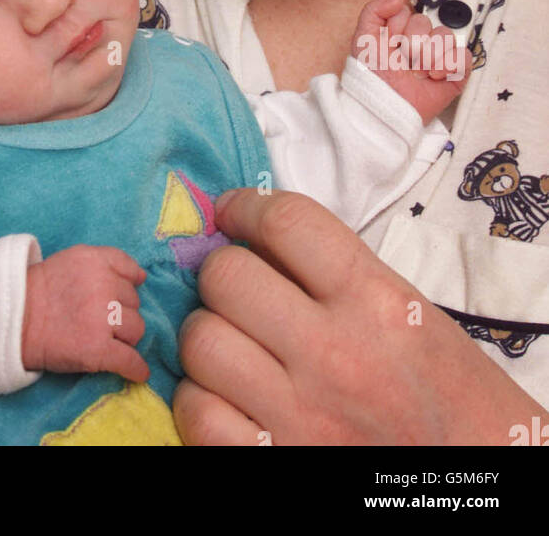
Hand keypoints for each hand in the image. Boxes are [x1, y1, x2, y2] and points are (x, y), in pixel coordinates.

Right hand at [21, 245, 148, 383]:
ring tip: (106, 339)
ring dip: (125, 336)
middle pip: (134, 303)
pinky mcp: (98, 350)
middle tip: (98, 319)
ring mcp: (103, 320)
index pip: (131, 272)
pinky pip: (129, 361)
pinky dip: (136, 369)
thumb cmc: (41, 289)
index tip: (115, 296)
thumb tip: (141, 276)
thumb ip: (107, 261)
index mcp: (97, 262)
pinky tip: (138, 373)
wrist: (14, 319)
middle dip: (121, 312)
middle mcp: (104, 287)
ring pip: (136, 329)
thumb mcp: (73, 258)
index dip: (124, 286)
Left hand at [173, 188, 547, 444]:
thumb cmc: (449, 393)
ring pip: (201, 341)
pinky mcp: (273, 465)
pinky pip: (198, 414)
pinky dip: (202, 401)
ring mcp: (300, 416)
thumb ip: (338, 275)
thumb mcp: (409, 313)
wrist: (482, 472)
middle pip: (226, 277)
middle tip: (237, 289)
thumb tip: (258, 243)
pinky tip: (228, 397)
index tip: (233, 213)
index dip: (245, 207)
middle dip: (223, 274)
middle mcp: (335, 354)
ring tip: (233, 344)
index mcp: (376, 302)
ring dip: (209, 337)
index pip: (285, 222)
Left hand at [352, 0, 471, 123]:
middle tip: (404, 63)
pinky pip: (464, 56)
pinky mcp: (455, 75)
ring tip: (418, 73)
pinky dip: (449, 66)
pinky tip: (434, 78)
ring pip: (446, 36)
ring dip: (429, 57)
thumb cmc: (371, 77)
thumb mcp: (363, 40)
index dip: (398, 29)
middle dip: (412, 44)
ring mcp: (439, 58)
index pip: (409, 13)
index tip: (389, 46)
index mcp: (401, 32)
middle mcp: (422, 42)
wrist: (384, 109)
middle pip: (427, 23)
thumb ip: (374, 11)